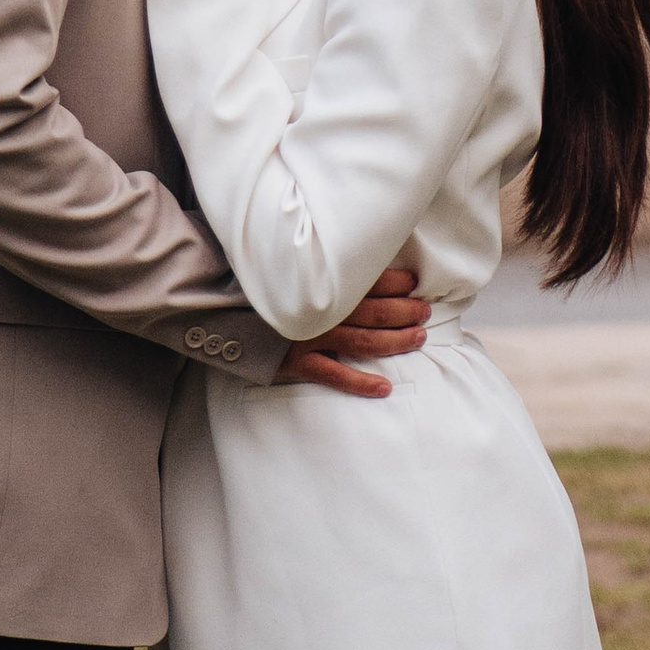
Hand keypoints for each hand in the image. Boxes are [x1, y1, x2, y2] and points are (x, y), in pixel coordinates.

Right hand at [273, 260, 431, 400]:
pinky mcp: (298, 361)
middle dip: (405, 312)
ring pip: (364, 341)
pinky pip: (335, 375)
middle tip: (424, 313)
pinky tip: (385, 387)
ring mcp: (310, 335)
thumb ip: (323, 267)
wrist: (225, 312)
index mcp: (323, 282)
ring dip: (396, 341)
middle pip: (375, 312)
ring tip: (418, 339)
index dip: (396, 283)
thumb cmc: (266, 288)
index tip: (414, 284)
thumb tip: (362, 262)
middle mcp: (322, 308)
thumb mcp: (293, 269)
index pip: (368, 280)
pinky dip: (361, 383)